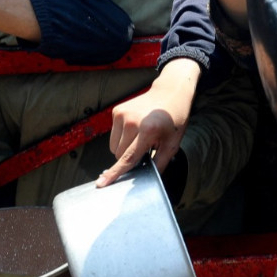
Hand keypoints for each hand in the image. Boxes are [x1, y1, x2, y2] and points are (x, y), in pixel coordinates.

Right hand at [96, 60, 198, 186]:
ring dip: (124, 148)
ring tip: (141, 136)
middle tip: (146, 146)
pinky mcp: (116, 111)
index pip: (128, 158)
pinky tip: (135, 129)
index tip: (102, 183)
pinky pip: (113, 135)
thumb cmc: (174, 118)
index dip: (115, 173)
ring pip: (113, 146)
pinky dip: (122, 137)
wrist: (170, 93)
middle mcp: (131, 122)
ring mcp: (121, 115)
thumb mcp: (173, 143)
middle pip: (119, 155)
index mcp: (147, 131)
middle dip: (129, 157)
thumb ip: (160, 163)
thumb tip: (148, 179)